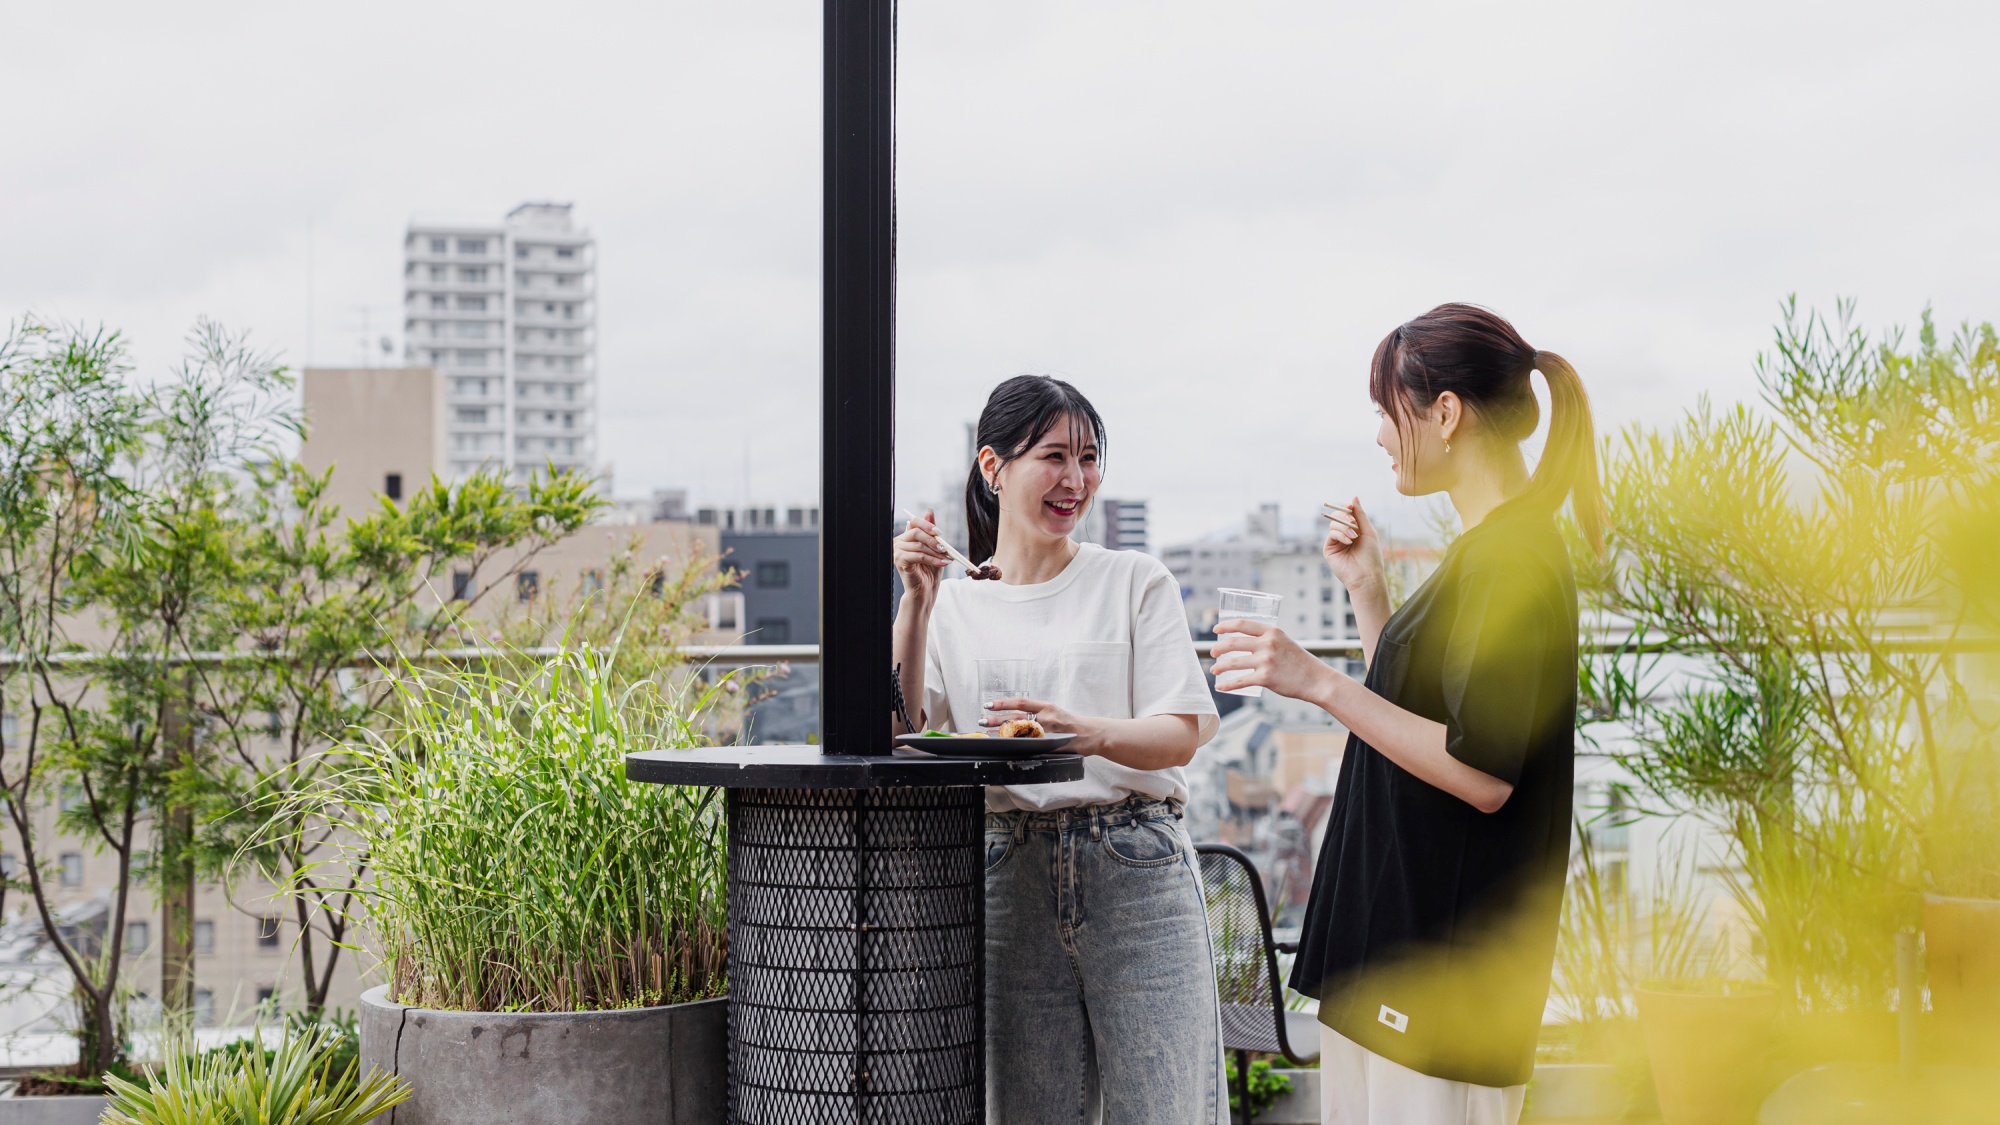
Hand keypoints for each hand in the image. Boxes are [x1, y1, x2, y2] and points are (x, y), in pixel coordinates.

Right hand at [893, 508, 951, 607]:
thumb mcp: (934, 549)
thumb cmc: (929, 570)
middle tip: (946, 548)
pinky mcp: (899, 561)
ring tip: (947, 558)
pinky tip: (943, 564)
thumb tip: (929, 511)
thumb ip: (931, 531)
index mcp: (905, 537)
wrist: (924, 590)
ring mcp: (897, 551)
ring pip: (920, 545)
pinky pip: (919, 556)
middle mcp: (898, 542)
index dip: (927, 525)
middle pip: (916, 532)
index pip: (914, 523)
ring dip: (936, 552)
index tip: (939, 533)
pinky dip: (933, 560)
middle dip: (933, 540)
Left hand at [982, 697, 1102, 746]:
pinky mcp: (1053, 745)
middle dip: (997, 720)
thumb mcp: (1055, 714)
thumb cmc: (1073, 724)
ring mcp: (1050, 731)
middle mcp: (1048, 716)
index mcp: (1047, 706)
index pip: (1021, 702)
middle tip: (982, 721)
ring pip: (1022, 732)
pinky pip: (1033, 746)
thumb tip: (1015, 721)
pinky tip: (1009, 747)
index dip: (1003, 703)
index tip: (988, 705)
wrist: (1094, 734)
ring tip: (989, 734)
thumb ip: (1037, 716)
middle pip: (1018, 717)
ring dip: (1004, 733)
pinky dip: (1020, 746)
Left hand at [1211, 619, 1341, 704]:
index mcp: (1272, 631)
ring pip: (1233, 663)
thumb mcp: (1285, 642)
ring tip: (1214, 670)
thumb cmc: (1300, 662)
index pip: (1242, 623)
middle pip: (1233, 642)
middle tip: (1212, 652)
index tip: (1216, 629)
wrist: (1316, 680)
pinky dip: (1228, 685)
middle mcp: (1267, 643)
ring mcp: (1266, 661)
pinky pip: (1240, 681)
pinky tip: (1220, 687)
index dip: (1226, 625)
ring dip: (1220, 666)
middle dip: (1218, 648)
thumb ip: (1267, 641)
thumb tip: (1246, 644)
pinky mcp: (1265, 678)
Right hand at [1322, 496, 1385, 595]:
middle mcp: (1344, 535)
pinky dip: (1340, 534)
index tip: (1350, 506)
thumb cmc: (1371, 556)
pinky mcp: (1329, 549)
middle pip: (1338, 517)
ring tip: (1354, 537)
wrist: (1367, 575)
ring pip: (1334, 524)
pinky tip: (1348, 541)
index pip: (1347, 514)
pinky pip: (1331, 534)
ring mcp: (1336, 542)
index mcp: (1355, 530)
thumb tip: (1353, 497)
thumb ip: (1360, 515)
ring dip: (1344, 527)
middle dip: (1345, 517)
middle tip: (1353, 523)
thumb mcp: (1368, 531)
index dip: (1347, 508)